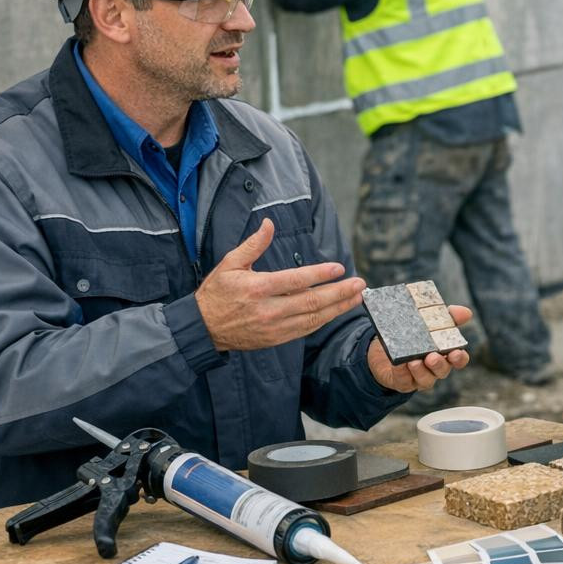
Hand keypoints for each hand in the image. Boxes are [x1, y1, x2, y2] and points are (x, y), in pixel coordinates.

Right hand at [195, 219, 363, 350]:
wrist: (202, 329)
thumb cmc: (216, 293)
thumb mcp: (229, 264)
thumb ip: (253, 244)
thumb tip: (269, 224)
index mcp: (257, 288)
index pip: (295, 280)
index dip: (320, 275)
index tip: (340, 268)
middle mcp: (268, 310)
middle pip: (311, 302)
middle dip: (339, 293)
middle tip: (360, 284)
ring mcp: (273, 327)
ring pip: (313, 318)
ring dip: (338, 308)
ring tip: (357, 297)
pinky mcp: (276, 339)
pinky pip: (306, 329)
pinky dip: (324, 320)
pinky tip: (337, 311)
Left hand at [366, 305, 473, 391]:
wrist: (385, 348)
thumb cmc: (413, 335)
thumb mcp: (429, 322)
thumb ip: (448, 317)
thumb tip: (467, 313)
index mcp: (445, 355)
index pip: (459, 360)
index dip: (459, 358)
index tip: (456, 352)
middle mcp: (435, 369)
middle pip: (442, 371)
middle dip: (439, 365)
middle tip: (432, 357)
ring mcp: (419, 377)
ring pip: (425, 379)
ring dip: (420, 371)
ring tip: (414, 361)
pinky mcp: (403, 382)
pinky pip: (404, 380)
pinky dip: (402, 372)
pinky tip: (399, 364)